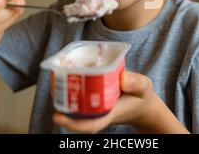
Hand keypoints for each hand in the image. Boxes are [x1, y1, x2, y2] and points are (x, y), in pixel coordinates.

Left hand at [53, 71, 189, 133]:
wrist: (142, 104)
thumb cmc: (142, 96)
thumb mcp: (144, 87)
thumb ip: (137, 83)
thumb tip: (123, 78)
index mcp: (108, 114)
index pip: (88, 125)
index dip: (71, 123)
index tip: (56, 116)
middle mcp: (97, 114)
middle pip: (74, 115)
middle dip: (62, 103)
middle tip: (54, 84)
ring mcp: (93, 109)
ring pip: (73, 106)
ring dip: (63, 94)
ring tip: (57, 76)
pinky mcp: (92, 102)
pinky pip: (77, 98)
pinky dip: (71, 88)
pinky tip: (67, 74)